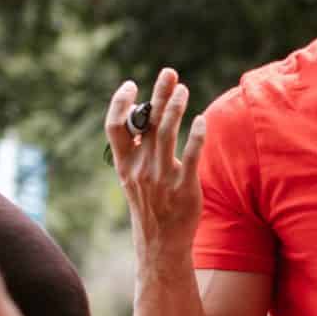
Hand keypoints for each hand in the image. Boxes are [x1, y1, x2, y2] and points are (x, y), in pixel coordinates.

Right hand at [106, 67, 207, 269]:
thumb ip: (138, 148)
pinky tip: (202, 120)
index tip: (131, 84)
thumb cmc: (151, 206)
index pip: (114, 127)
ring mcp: (161, 177)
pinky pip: (191, 155)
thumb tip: (143, 116)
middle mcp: (141, 168)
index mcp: (125, 164)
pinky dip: (196, 135)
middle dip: (158, 93)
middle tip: (169, 72)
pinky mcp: (184, 187)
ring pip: (167, 132)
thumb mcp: (134, 178)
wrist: (161, 243)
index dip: (120, 103)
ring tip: (184, 89)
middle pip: (146, 121)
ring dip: (176, 107)